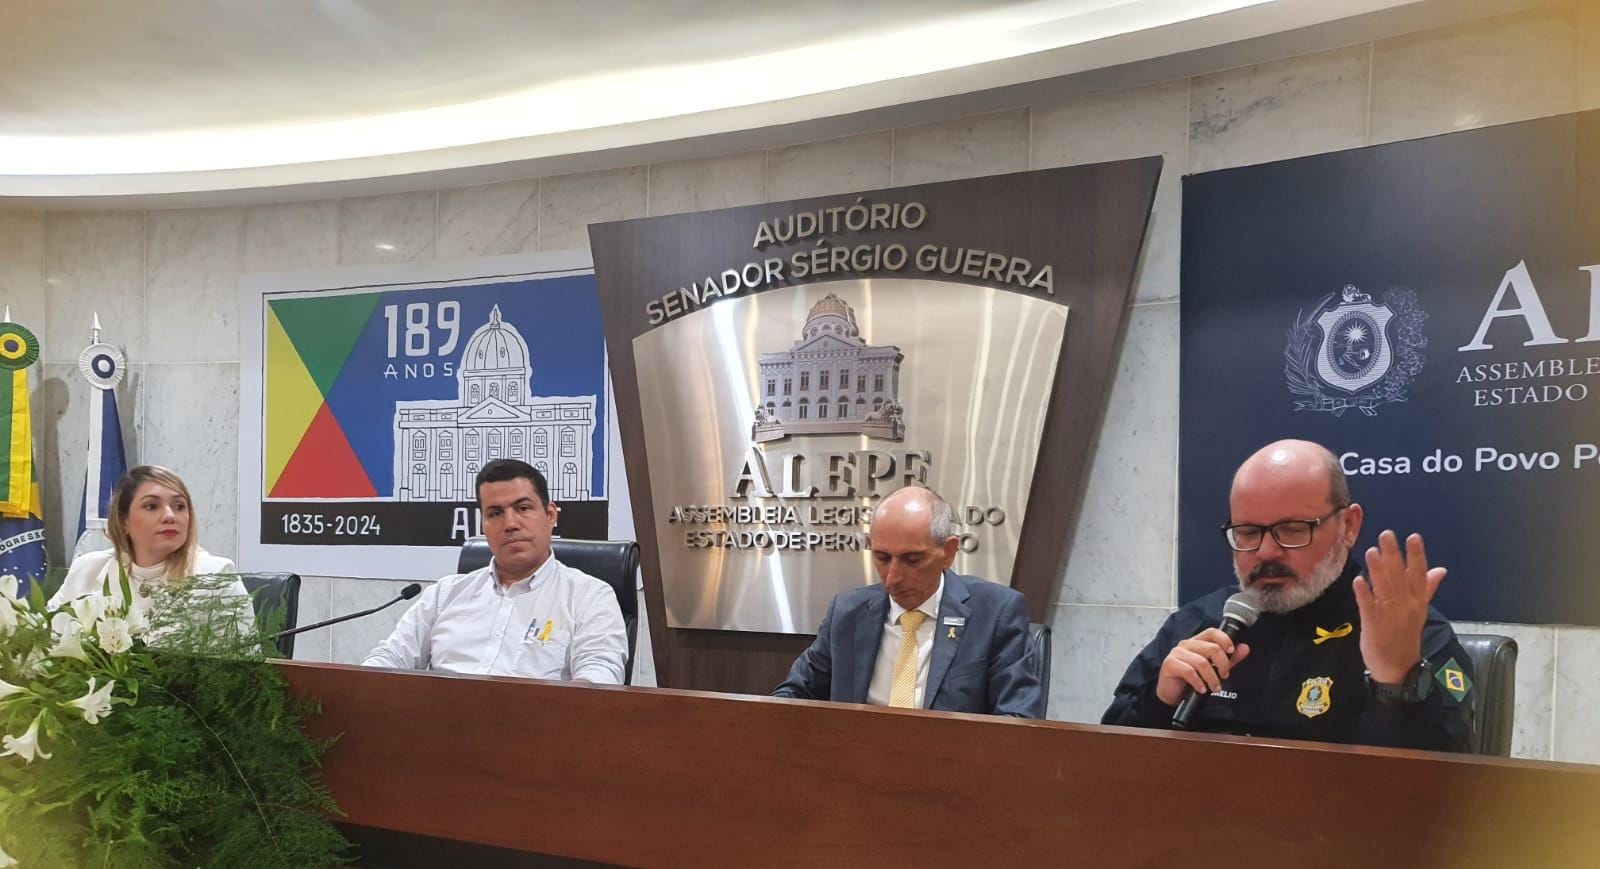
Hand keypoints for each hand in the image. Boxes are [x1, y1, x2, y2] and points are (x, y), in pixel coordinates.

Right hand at [1155, 628, 1250, 706]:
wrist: (1172, 693)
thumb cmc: (1191, 679)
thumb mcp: (1213, 668)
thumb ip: (1229, 659)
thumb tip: (1244, 648)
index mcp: (1197, 642)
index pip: (1212, 632)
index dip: (1225, 640)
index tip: (1231, 652)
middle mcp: (1186, 644)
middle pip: (1211, 648)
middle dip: (1222, 664)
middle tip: (1224, 676)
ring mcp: (1177, 653)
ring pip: (1202, 662)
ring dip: (1212, 678)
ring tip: (1214, 687)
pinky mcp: (1170, 664)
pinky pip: (1189, 671)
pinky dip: (1199, 682)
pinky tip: (1201, 688)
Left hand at [1354, 530, 1446, 683]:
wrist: (1398, 668)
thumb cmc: (1406, 636)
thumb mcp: (1420, 611)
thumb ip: (1427, 588)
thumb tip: (1441, 569)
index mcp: (1418, 602)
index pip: (1419, 575)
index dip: (1416, 556)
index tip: (1413, 537)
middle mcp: (1406, 606)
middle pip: (1400, 577)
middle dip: (1393, 555)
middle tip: (1386, 534)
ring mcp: (1389, 615)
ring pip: (1384, 588)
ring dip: (1377, 569)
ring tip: (1371, 551)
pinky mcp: (1373, 624)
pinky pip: (1368, 606)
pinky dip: (1364, 593)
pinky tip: (1358, 580)